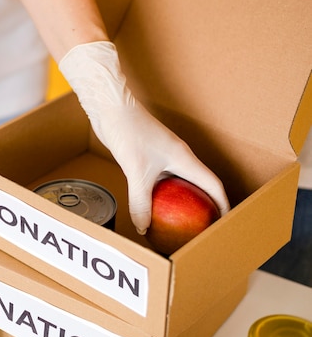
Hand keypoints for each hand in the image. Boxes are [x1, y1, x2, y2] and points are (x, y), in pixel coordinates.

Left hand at [59, 41, 229, 233]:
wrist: (111, 108)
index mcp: (185, 158)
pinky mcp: (147, 157)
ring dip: (180, 202)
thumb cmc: (129, 132)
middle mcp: (178, 157)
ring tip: (177, 223)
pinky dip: (160, 196)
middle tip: (200, 227)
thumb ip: (141, 201)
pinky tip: (149, 208)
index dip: (222, 205)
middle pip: (199, 185)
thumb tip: (143, 228)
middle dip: (203, 206)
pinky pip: (160, 181)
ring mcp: (162, 156)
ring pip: (178, 184)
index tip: (224, 223)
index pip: (213, 185)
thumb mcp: (136, 171)